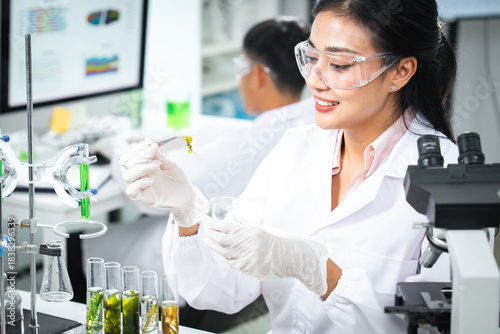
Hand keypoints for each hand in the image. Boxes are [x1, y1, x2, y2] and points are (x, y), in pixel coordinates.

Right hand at [119, 138, 208, 226]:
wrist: (186, 194)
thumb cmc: (177, 178)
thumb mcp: (169, 163)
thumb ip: (158, 154)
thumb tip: (147, 141)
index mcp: (142, 165)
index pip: (130, 156)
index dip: (138, 149)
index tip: (152, 146)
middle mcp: (138, 175)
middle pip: (125, 163)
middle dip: (140, 157)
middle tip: (155, 156)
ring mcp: (139, 186)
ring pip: (127, 176)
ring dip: (141, 168)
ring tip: (157, 165)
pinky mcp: (142, 197)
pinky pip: (131, 190)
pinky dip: (139, 183)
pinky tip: (151, 181)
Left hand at [204, 220, 328, 294]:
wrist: (295, 257)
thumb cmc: (280, 240)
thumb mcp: (264, 228)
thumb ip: (247, 223)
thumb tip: (234, 216)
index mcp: (253, 232)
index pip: (228, 228)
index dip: (214, 226)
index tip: (206, 223)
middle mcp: (251, 244)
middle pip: (224, 241)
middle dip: (211, 237)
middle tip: (204, 233)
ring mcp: (252, 258)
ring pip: (227, 254)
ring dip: (216, 248)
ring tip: (209, 242)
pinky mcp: (253, 269)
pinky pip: (235, 264)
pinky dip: (228, 259)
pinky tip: (224, 255)